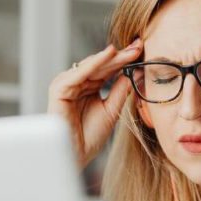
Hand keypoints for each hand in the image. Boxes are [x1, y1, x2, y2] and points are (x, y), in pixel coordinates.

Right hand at [47, 38, 142, 168]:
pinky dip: (94, 63)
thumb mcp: (111, 110)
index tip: (141, 50)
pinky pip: (78, 73)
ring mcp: (66, 85)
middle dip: (120, 56)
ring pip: (91, 66)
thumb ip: (119, 91)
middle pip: (100, 65)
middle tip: (138, 45)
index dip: (124, 60)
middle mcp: (76, 83)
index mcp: (88, 87)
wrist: (76, 155)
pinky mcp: (59, 89)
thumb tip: (133, 72)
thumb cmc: (90, 137)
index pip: (107, 69)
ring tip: (128, 51)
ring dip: (110, 58)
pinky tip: (108, 54)